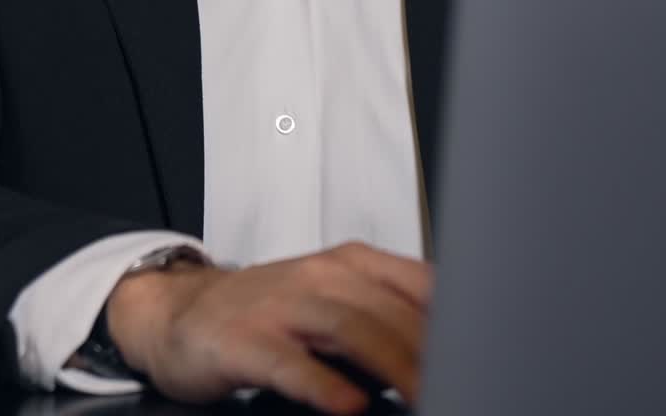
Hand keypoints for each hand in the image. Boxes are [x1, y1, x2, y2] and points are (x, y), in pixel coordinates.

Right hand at [105, 242, 431, 411]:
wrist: (182, 310)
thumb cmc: (270, 309)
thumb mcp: (332, 296)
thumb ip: (384, 312)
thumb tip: (442, 348)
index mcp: (352, 263)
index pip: (417, 282)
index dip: (453, 317)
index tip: (483, 348)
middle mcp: (322, 276)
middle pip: (390, 309)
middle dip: (431, 349)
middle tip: (462, 383)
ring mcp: (283, 306)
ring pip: (350, 328)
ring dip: (393, 363)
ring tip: (422, 395)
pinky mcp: (245, 341)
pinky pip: (290, 363)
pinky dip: (322, 384)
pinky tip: (348, 405)